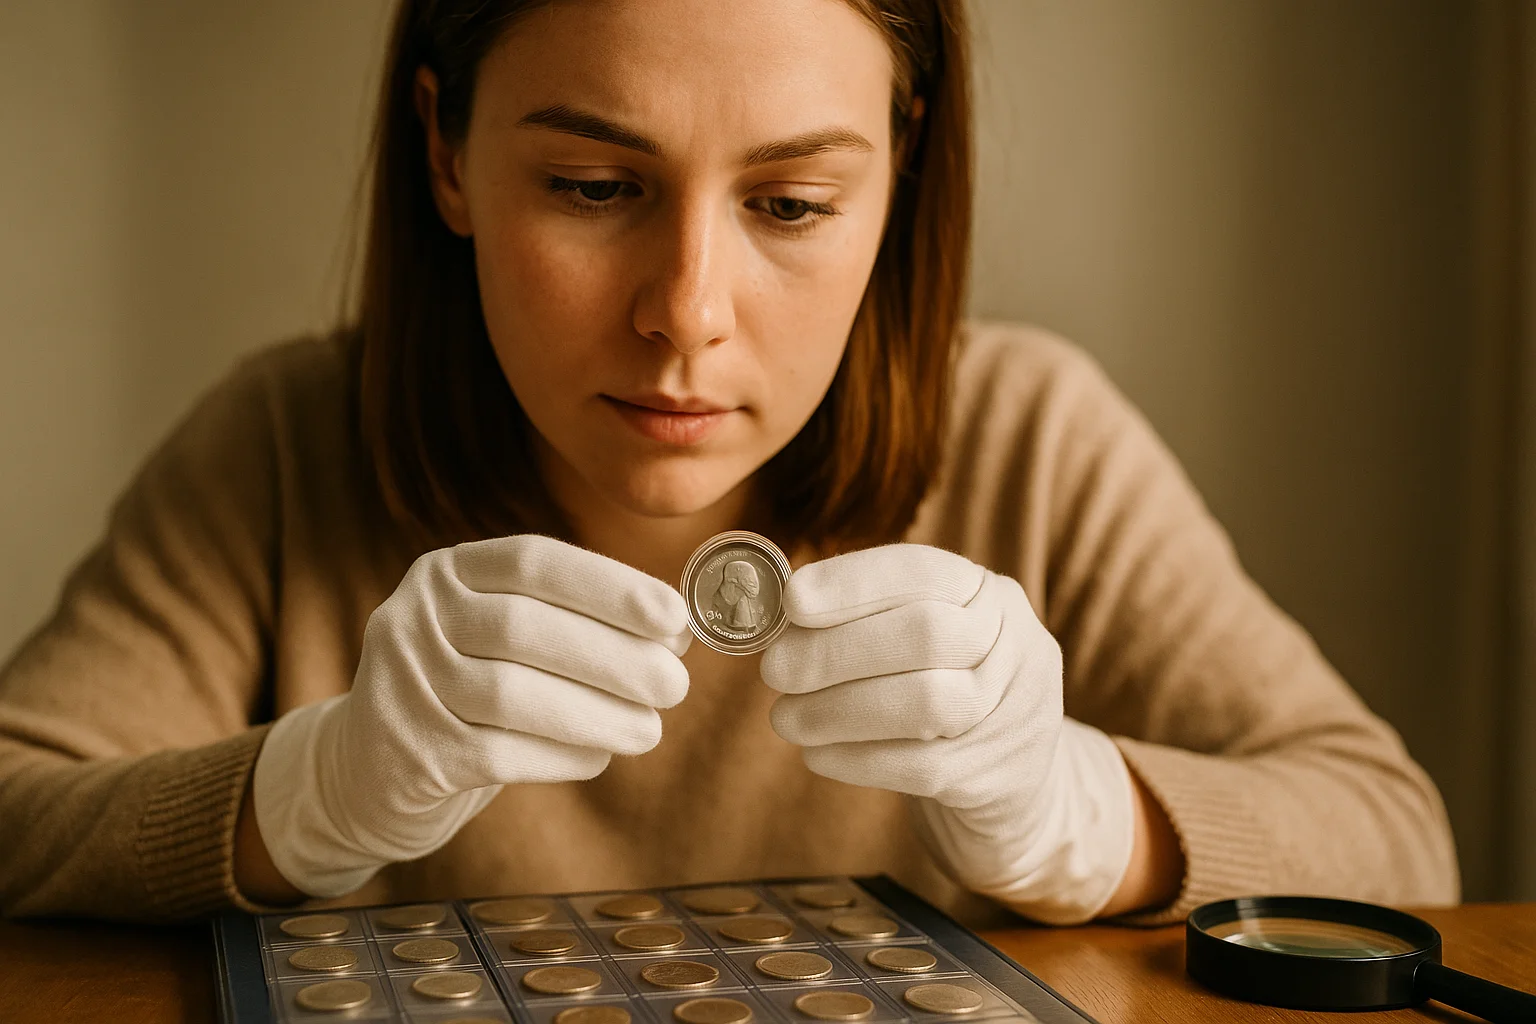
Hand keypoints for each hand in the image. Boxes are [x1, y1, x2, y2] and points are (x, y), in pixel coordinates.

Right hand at [251, 535, 690, 896]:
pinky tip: (598, 756)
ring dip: (597, 713)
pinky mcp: (411, 751)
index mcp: (448, 571)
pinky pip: (500, 752)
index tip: (674, 615)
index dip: (609, 586)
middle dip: (613, 656)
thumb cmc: (468, 691)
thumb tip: (676, 634)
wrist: (368, 768)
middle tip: (675, 685)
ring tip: (649, 728)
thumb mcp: (507, 638)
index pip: (533, 561)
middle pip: (523, 627)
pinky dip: (562, 754)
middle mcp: (415, 616)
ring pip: (512, 693)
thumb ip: (579, 625)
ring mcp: (404, 683)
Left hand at [760, 544, 1135, 923]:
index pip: (924, 570)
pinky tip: (818, 754)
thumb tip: (778, 619)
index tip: (791, 601)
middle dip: (835, 651)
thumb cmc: (947, 690)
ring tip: (786, 719)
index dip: (853, 584)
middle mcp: (1013, 644)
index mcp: (988, 595)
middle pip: (925, 635)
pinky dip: (855, 759)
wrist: (1019, 780)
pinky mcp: (998, 775)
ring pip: (924, 704)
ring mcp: (1014, 712)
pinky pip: (919, 766)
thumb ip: (869, 620)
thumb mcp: (929, 639)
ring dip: (837, 710)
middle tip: (775, 670)